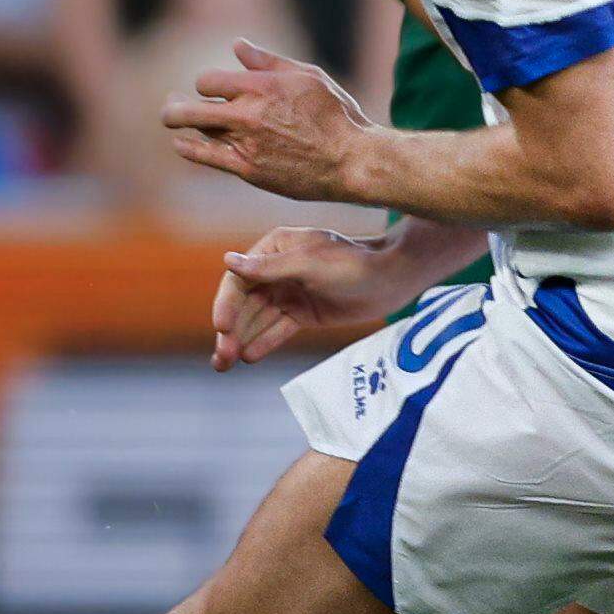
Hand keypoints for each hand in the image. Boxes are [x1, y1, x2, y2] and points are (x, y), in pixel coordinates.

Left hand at [162, 38, 378, 202]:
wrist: (352, 160)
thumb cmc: (336, 114)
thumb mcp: (308, 76)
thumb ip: (268, 61)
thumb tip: (236, 45)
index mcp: (262, 87)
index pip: (207, 81)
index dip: (207, 83)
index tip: (215, 88)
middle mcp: (248, 115)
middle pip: (187, 109)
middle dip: (174, 105)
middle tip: (171, 102)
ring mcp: (245, 143)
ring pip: (197, 131)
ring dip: (182, 124)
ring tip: (175, 119)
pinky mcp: (247, 168)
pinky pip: (205, 156)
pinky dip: (188, 148)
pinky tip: (182, 143)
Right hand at [210, 226, 403, 370]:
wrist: (393, 280)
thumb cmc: (354, 264)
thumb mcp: (311, 263)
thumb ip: (270, 267)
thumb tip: (227, 260)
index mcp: (275, 248)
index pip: (240, 279)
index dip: (226, 304)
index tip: (221, 326)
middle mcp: (277, 270)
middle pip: (245, 304)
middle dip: (231, 330)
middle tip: (221, 357)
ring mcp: (290, 293)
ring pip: (258, 319)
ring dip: (240, 340)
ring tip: (223, 364)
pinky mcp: (304, 313)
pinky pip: (277, 329)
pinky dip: (263, 342)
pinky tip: (249, 357)